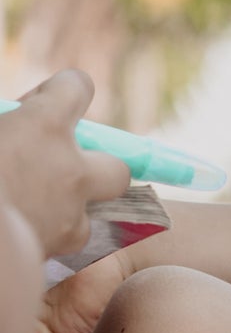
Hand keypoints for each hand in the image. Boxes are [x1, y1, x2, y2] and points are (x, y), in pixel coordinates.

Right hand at [0, 69, 130, 256]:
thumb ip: (3, 121)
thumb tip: (6, 121)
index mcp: (44, 125)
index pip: (76, 87)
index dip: (61, 91)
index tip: (38, 103)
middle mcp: (70, 167)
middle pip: (117, 162)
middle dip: (95, 163)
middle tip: (58, 165)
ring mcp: (70, 211)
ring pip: (93, 208)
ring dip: (70, 206)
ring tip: (35, 204)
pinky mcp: (60, 246)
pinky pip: (66, 238)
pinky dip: (50, 234)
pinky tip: (23, 229)